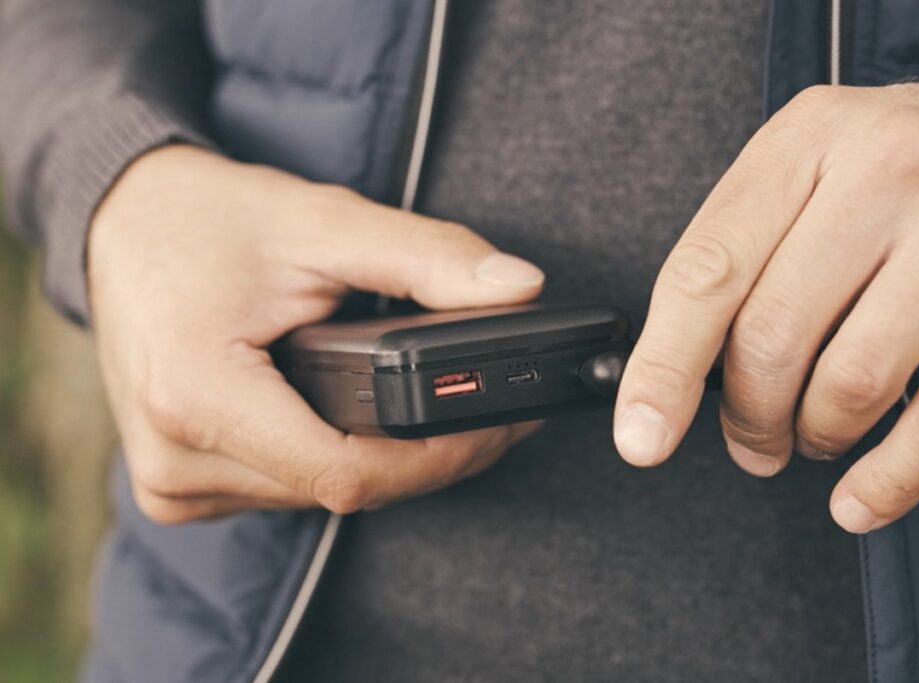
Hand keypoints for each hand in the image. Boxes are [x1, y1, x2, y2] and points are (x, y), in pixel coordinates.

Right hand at [89, 146, 544, 523]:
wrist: (123, 223)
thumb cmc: (208, 219)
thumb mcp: (324, 224)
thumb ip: (426, 258)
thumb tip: (518, 287)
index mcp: (196, 397)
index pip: (349, 473)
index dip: (441, 455)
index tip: (500, 423)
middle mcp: (176, 460)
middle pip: (344, 491)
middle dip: (435, 456)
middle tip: (499, 411)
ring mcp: (174, 482)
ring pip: (323, 497)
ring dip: (394, 461)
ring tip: (447, 407)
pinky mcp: (182, 484)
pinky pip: (292, 490)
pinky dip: (346, 459)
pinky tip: (377, 420)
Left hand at [614, 81, 918, 532]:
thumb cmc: (889, 165)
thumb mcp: (800, 166)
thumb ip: (736, 250)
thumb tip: (671, 376)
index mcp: (805, 139)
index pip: (708, 271)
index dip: (663, 367)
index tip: (641, 436)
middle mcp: (888, 170)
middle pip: (774, 334)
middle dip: (747, 414)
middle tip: (749, 437)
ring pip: (853, 381)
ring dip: (814, 435)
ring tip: (810, 436)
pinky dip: (891, 477)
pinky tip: (860, 499)